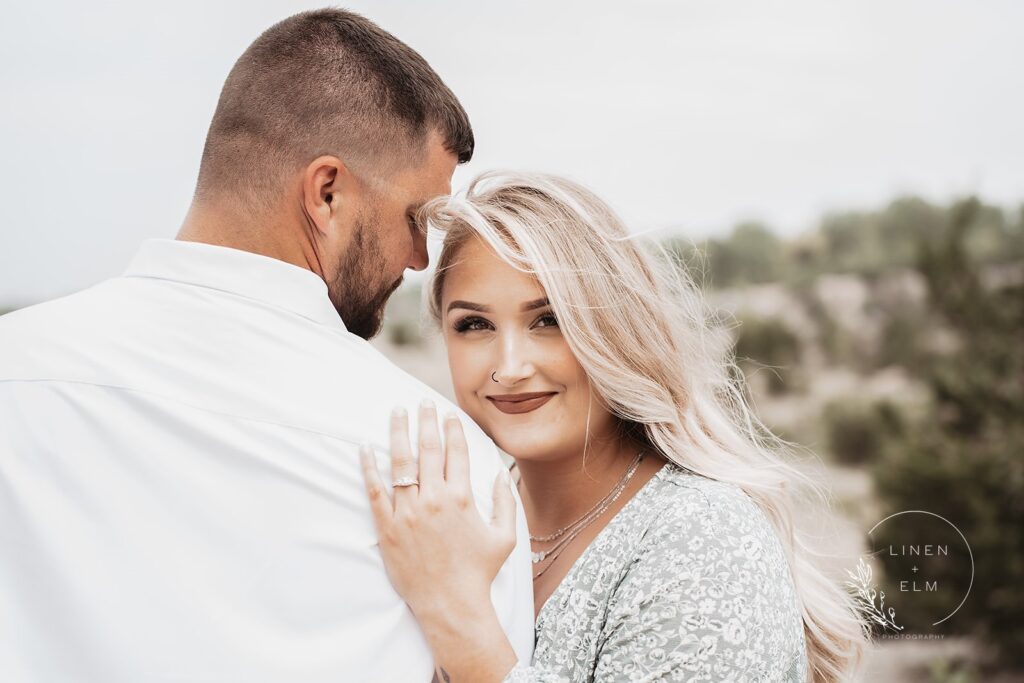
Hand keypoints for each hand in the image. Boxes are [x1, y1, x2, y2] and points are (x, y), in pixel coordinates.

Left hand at [359, 400, 516, 619]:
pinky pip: (374, 492)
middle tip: (422, 402)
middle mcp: (433, 499)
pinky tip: (365, 448)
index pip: (456, 452)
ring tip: (396, 412)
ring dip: (397, 433)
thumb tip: (501, 473)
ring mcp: (408, 513)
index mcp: (461, 498)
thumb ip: (506, 502)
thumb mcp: (504, 537)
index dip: (452, 430)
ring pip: (400, 463)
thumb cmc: (478, 572)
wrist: (451, 605)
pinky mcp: (387, 528)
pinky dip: (368, 468)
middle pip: (427, 450)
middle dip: (425, 421)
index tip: (449, 414)